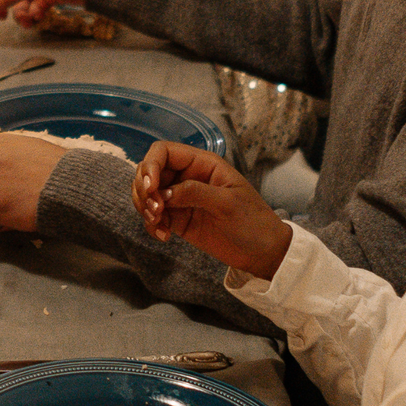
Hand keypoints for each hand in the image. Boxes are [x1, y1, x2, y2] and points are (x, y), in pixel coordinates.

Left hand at [0, 133, 66, 232]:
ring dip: (2, 206)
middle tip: (21, 195)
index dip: (5, 176)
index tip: (19, 182)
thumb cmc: (57, 169)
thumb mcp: (34, 148)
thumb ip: (17, 155)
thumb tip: (15, 166)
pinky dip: (6, 222)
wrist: (63, 187)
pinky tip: (22, 214)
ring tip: (25, 204)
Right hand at [134, 140, 292, 277]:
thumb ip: (195, 193)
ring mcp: (180, 198)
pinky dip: (151, 224)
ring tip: (159, 224)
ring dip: (144, 208)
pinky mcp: (177, 219)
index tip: (150, 188)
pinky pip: (153, 216)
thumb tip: (163, 192)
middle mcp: (187, 177)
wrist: (262, 253)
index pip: (164, 152)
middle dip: (144, 190)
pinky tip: (164, 236)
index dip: (150, 165)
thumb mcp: (227, 203)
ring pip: (147, 194)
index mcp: (202, 164)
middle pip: (149, 171)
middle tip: (155, 210)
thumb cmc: (253, 222)